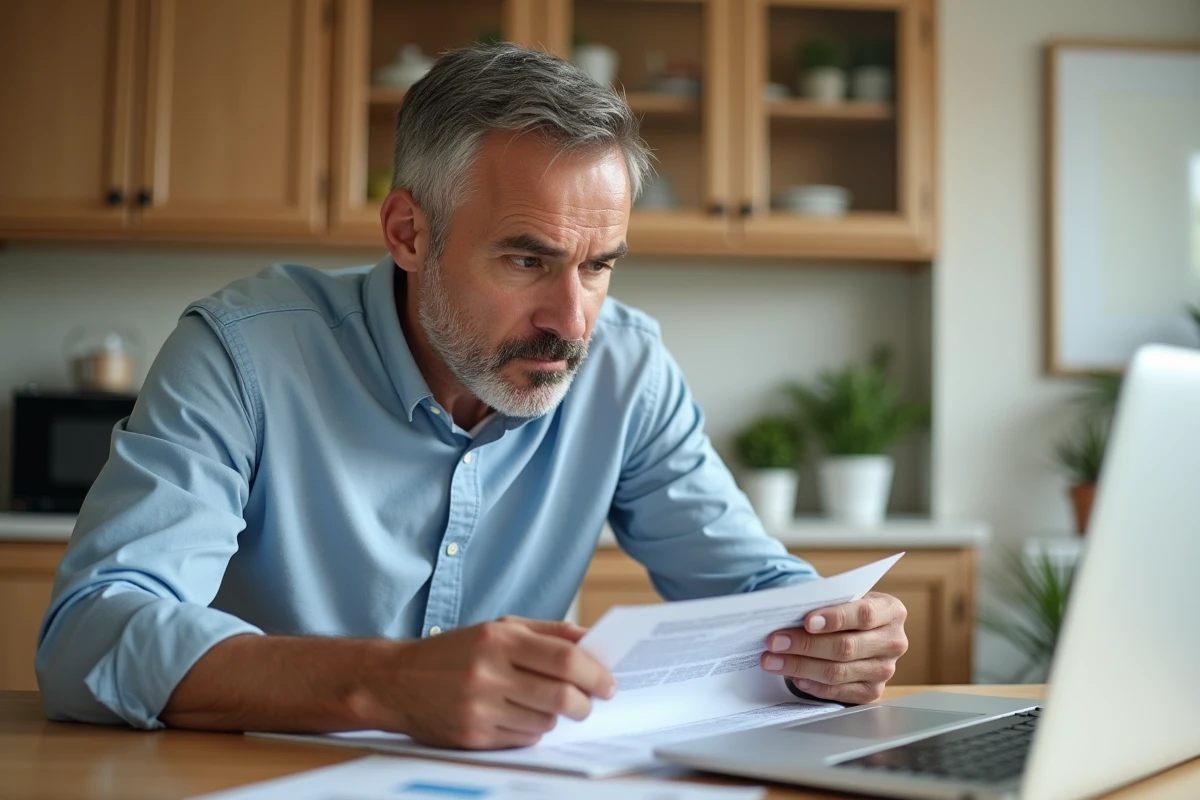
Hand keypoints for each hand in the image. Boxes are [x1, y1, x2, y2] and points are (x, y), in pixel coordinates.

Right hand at [366, 616, 615, 749]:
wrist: (396, 681)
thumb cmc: (454, 652)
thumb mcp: (498, 628)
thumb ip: (547, 632)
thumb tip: (591, 640)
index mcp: (497, 639)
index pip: (564, 658)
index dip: (594, 672)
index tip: (608, 682)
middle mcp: (488, 673)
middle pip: (560, 695)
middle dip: (584, 702)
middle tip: (589, 701)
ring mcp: (479, 708)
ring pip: (545, 721)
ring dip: (557, 716)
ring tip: (548, 705)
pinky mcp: (472, 736)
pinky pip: (523, 739)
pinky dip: (533, 730)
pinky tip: (521, 716)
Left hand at [759, 592, 907, 703]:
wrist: (859, 630)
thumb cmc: (847, 610)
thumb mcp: (844, 598)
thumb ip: (825, 603)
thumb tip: (787, 612)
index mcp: (891, 611)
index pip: (864, 615)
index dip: (835, 618)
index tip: (806, 621)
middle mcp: (893, 642)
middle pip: (846, 647)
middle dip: (805, 644)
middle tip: (774, 641)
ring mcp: (884, 670)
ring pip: (837, 672)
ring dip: (799, 666)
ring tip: (772, 660)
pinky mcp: (872, 692)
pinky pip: (838, 691)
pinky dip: (812, 684)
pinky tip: (794, 676)